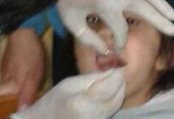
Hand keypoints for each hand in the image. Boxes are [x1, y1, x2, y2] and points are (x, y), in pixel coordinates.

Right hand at [0, 29, 45, 107]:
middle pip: (0, 93)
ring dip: (13, 90)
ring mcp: (5, 68)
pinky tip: (24, 77)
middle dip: (7, 100)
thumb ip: (27, 93)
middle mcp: (3, 77)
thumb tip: (20, 110)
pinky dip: (15, 80)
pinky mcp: (8, 61)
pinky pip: (9, 76)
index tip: (5, 110)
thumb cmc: (29, 53)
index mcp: (8, 83)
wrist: (24, 30)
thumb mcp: (34, 75)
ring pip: (6, 84)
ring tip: (25, 93)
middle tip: (19, 103)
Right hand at [11, 69, 125, 118]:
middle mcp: (95, 115)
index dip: (117, 72)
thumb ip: (92, 78)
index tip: (119, 61)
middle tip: (117, 68)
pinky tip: (107, 91)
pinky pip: (111, 111)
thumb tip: (111, 68)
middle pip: (118, 97)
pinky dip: (113, 99)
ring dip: (118, 90)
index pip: (110, 85)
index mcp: (84, 102)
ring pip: (117, 104)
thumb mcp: (69, 84)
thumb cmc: (53, 101)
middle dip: (120, 81)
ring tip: (112, 78)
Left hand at [57, 0, 173, 52]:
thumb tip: (106, 50)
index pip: (121, 29)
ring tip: (173, 16)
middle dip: (160, 21)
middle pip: (145, 9)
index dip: (121, 41)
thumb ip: (89, 39)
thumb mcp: (72, 22)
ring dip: (162, 4)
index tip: (118, 47)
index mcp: (106, 6)